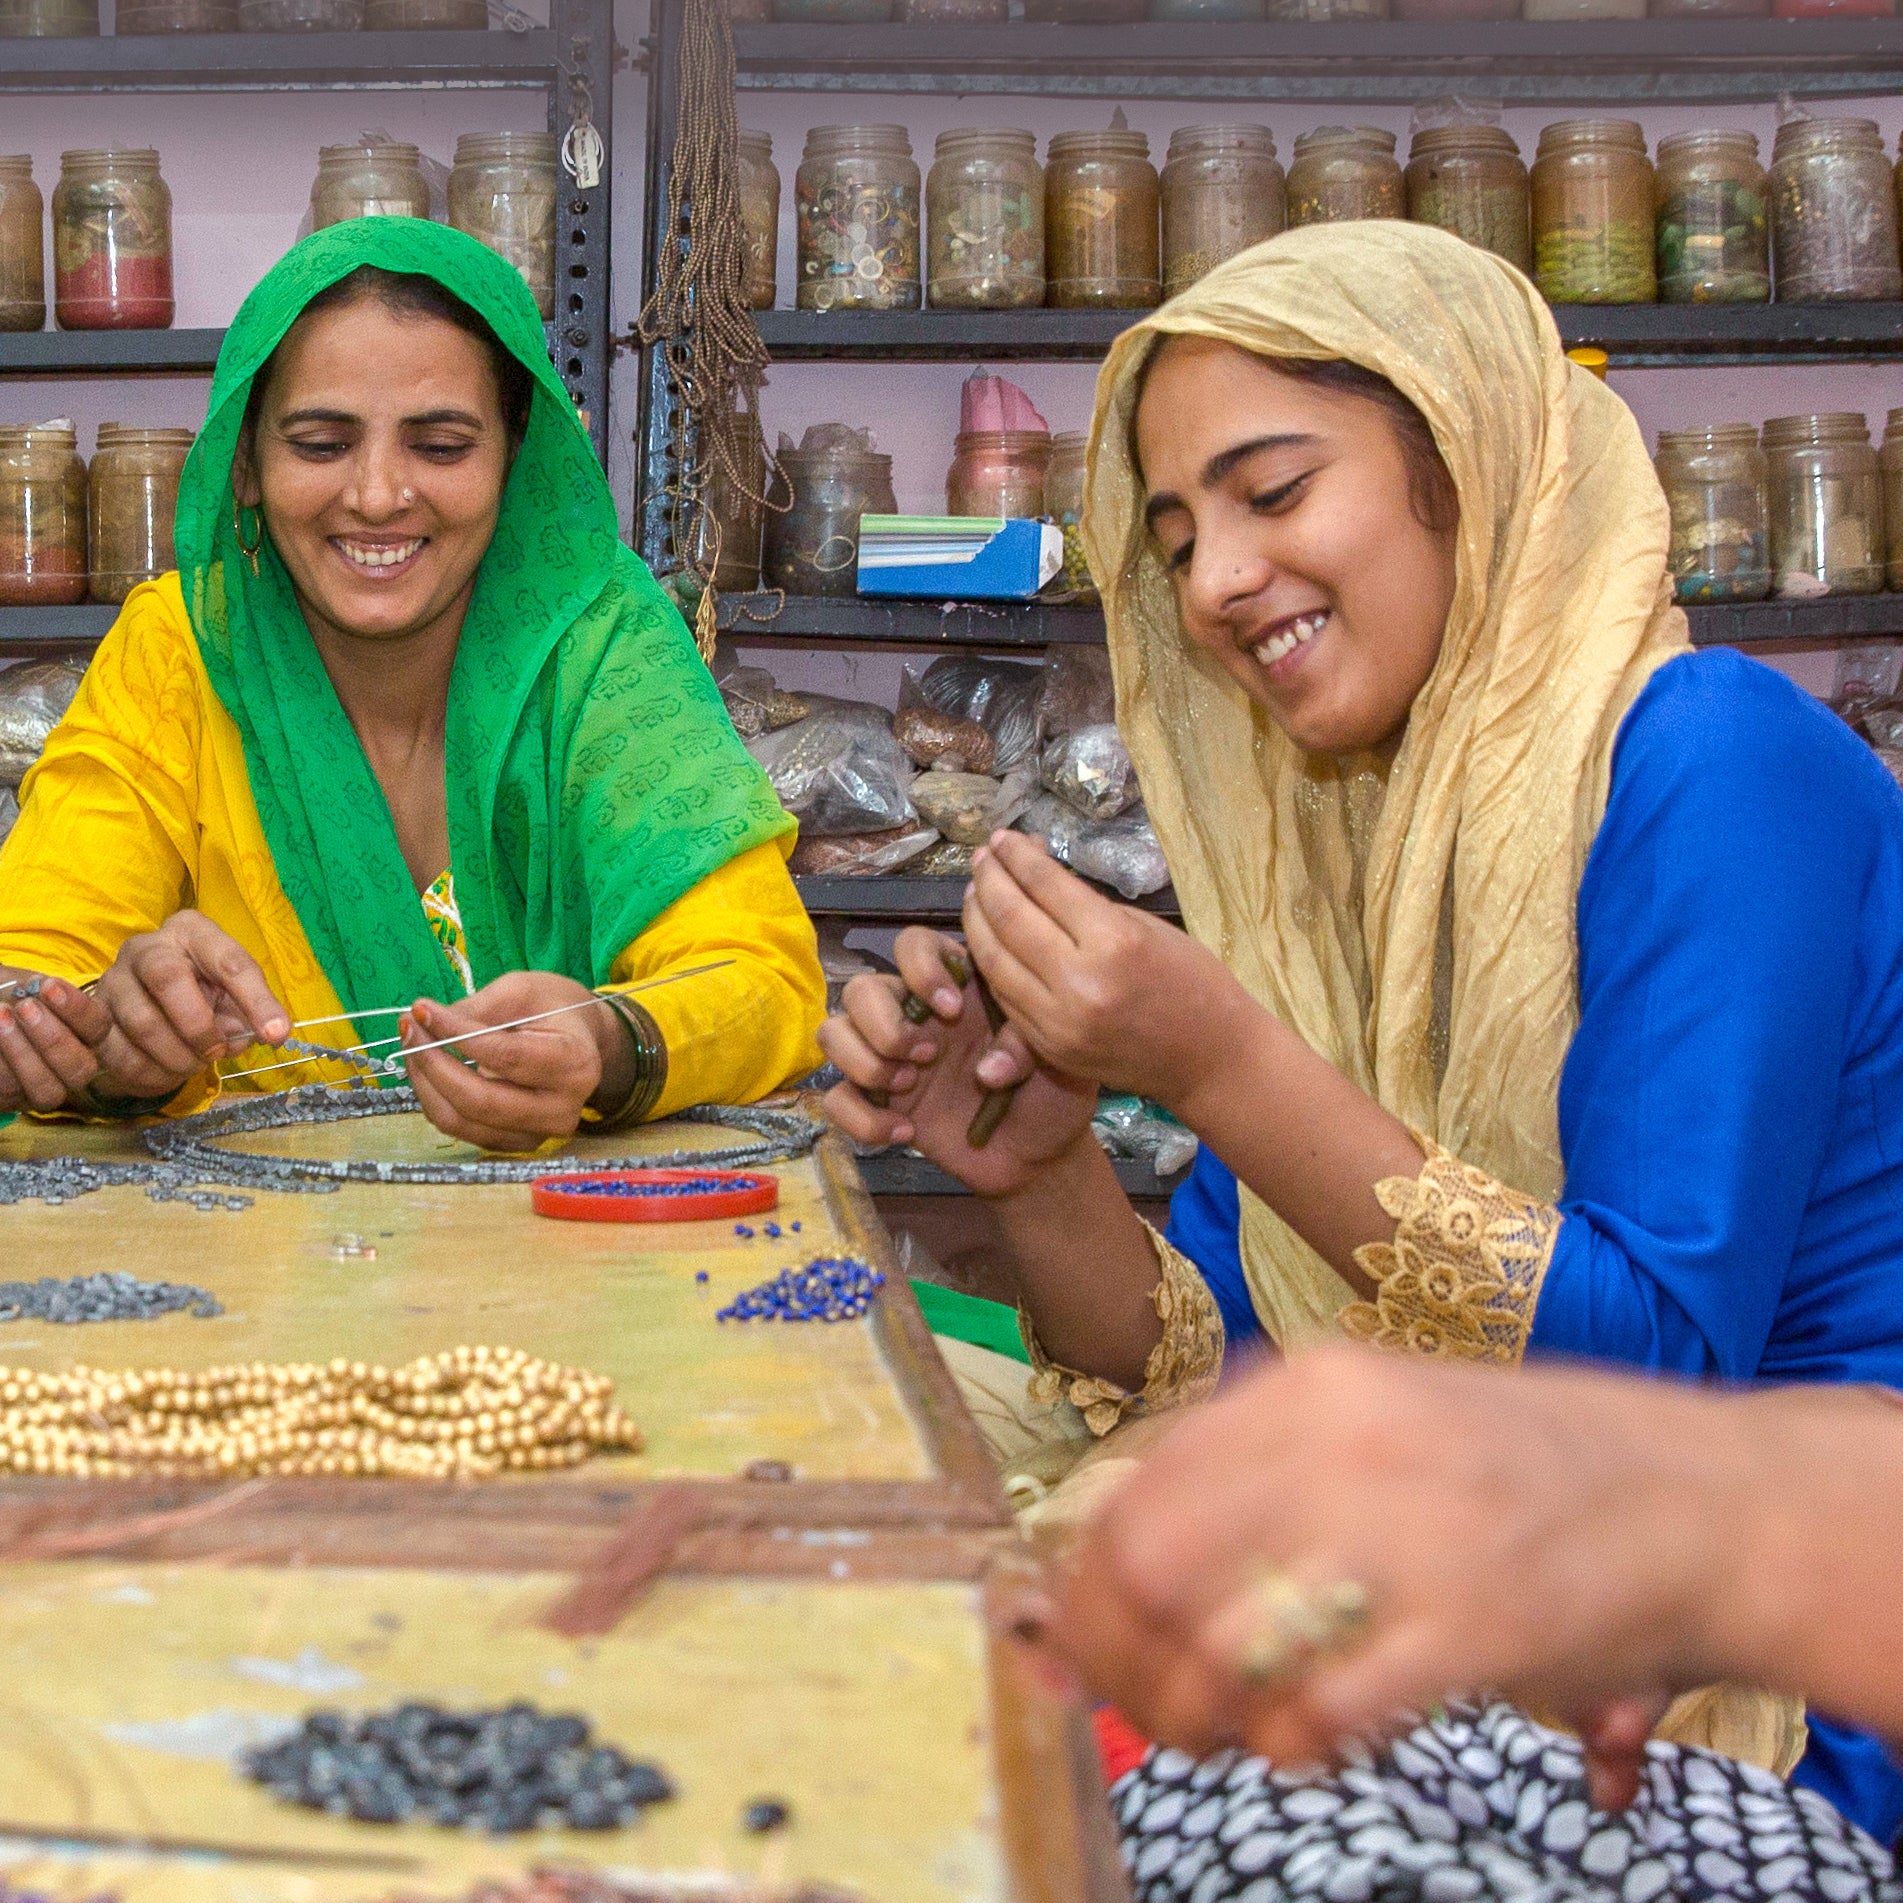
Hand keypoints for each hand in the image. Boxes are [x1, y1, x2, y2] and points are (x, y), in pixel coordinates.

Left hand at [0, 969, 111, 1111]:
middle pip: (82, 1068)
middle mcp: (72, 1065)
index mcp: (83, 1032)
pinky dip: (2, 1065)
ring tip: (1, 1019)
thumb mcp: (17, 984)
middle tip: (26, 1007)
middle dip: (54, 1038)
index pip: (99, 1027)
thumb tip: (38, 986)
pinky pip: (13, 1094)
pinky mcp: (14, 1101)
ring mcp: (44, 1088)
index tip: (47, 986)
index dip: (78, 1010)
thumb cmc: (3, 997)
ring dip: (23, 1055)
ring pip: (50, 1090)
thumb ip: (34, 986)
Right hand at [91, 912, 289, 1101]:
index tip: (276, 1034)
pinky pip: (120, 1053)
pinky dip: (152, 1073)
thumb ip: (249, 1011)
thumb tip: (258, 1035)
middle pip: (168, 979)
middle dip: (199, 1027)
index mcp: (192, 932)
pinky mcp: (94, 1016)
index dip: (257, 1000)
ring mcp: (113, 979)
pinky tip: (169, 1071)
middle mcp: (146, 947)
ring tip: (196, 1063)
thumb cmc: (202, 990)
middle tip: (217, 1051)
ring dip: (177, 1056)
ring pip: (142, 1022)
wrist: (149, 1001)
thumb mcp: (233, 993)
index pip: (228, 960)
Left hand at [400, 971, 621, 1153]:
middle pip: (480, 1100)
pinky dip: (435, 1099)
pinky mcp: (517, 1143)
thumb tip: (425, 1021)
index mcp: (575, 1063)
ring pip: (463, 1121)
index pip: (505, 1056)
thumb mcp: (521, 990)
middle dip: (432, 1063)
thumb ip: (477, 1008)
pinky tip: (427, 1069)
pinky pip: (462, 1129)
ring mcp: (540, 1133)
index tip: (421, 1010)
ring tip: (412, 1044)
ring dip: (425, 1082)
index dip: (456, 1034)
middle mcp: (562, 1108)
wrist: (580, 1040)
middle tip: (408, 1029)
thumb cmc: (552, 1008)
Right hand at [818, 925, 1098, 1197]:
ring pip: (832, 1033)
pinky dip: (862, 1118)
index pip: (912, 945)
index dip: (921, 968)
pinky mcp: (877, 1103)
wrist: (1037, 1156)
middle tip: (928, 1055)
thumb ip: (1023, 1047)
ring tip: (908, 1086)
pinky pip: (835, 1099)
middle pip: (859, 988)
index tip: (953, 1009)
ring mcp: (889, 1058)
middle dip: (884, 1022)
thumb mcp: (1054, 1058)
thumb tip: (984, 1071)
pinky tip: (905, 1133)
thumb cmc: (1048, 1093)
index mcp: (956, 989)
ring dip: (864, 1060)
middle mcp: (913, 1015)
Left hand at [961, 831, 1253, 1109]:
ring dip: (976, 919)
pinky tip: (986, 937)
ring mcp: (1058, 1022)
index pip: (1044, 885)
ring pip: (994, 960)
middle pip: (1009, 919)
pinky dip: (990, 961)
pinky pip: (1005, 996)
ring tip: (975, 891)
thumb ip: (1086, 907)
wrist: (1210, 1059)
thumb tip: (1034, 873)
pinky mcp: (1049, 1047)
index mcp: (1113, 942)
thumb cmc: (1192, 981)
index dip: (1016, 855)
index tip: (1001, 836)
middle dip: (989, 880)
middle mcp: (1078, 982)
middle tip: (982, 857)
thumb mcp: (1146, 927)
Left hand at [1043, 1344, 1745, 1770]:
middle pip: (1148, 1561)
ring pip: (1217, 1640)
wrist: (1698, 1496)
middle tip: (1141, 1704)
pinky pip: (1322, 1708)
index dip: (1079, 1582)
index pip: (1134, 1486)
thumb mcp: (1373, 1422)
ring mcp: (1408, 1528)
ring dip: (1193, 1713)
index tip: (1067, 1644)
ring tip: (1220, 1730)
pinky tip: (1303, 1742)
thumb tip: (1105, 1562)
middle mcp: (1341, 1441)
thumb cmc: (1516, 1468)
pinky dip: (1287, 1745)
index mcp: (1305, 1385)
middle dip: (1117, 1654)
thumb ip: (1250, 1475)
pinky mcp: (1473, 1624)